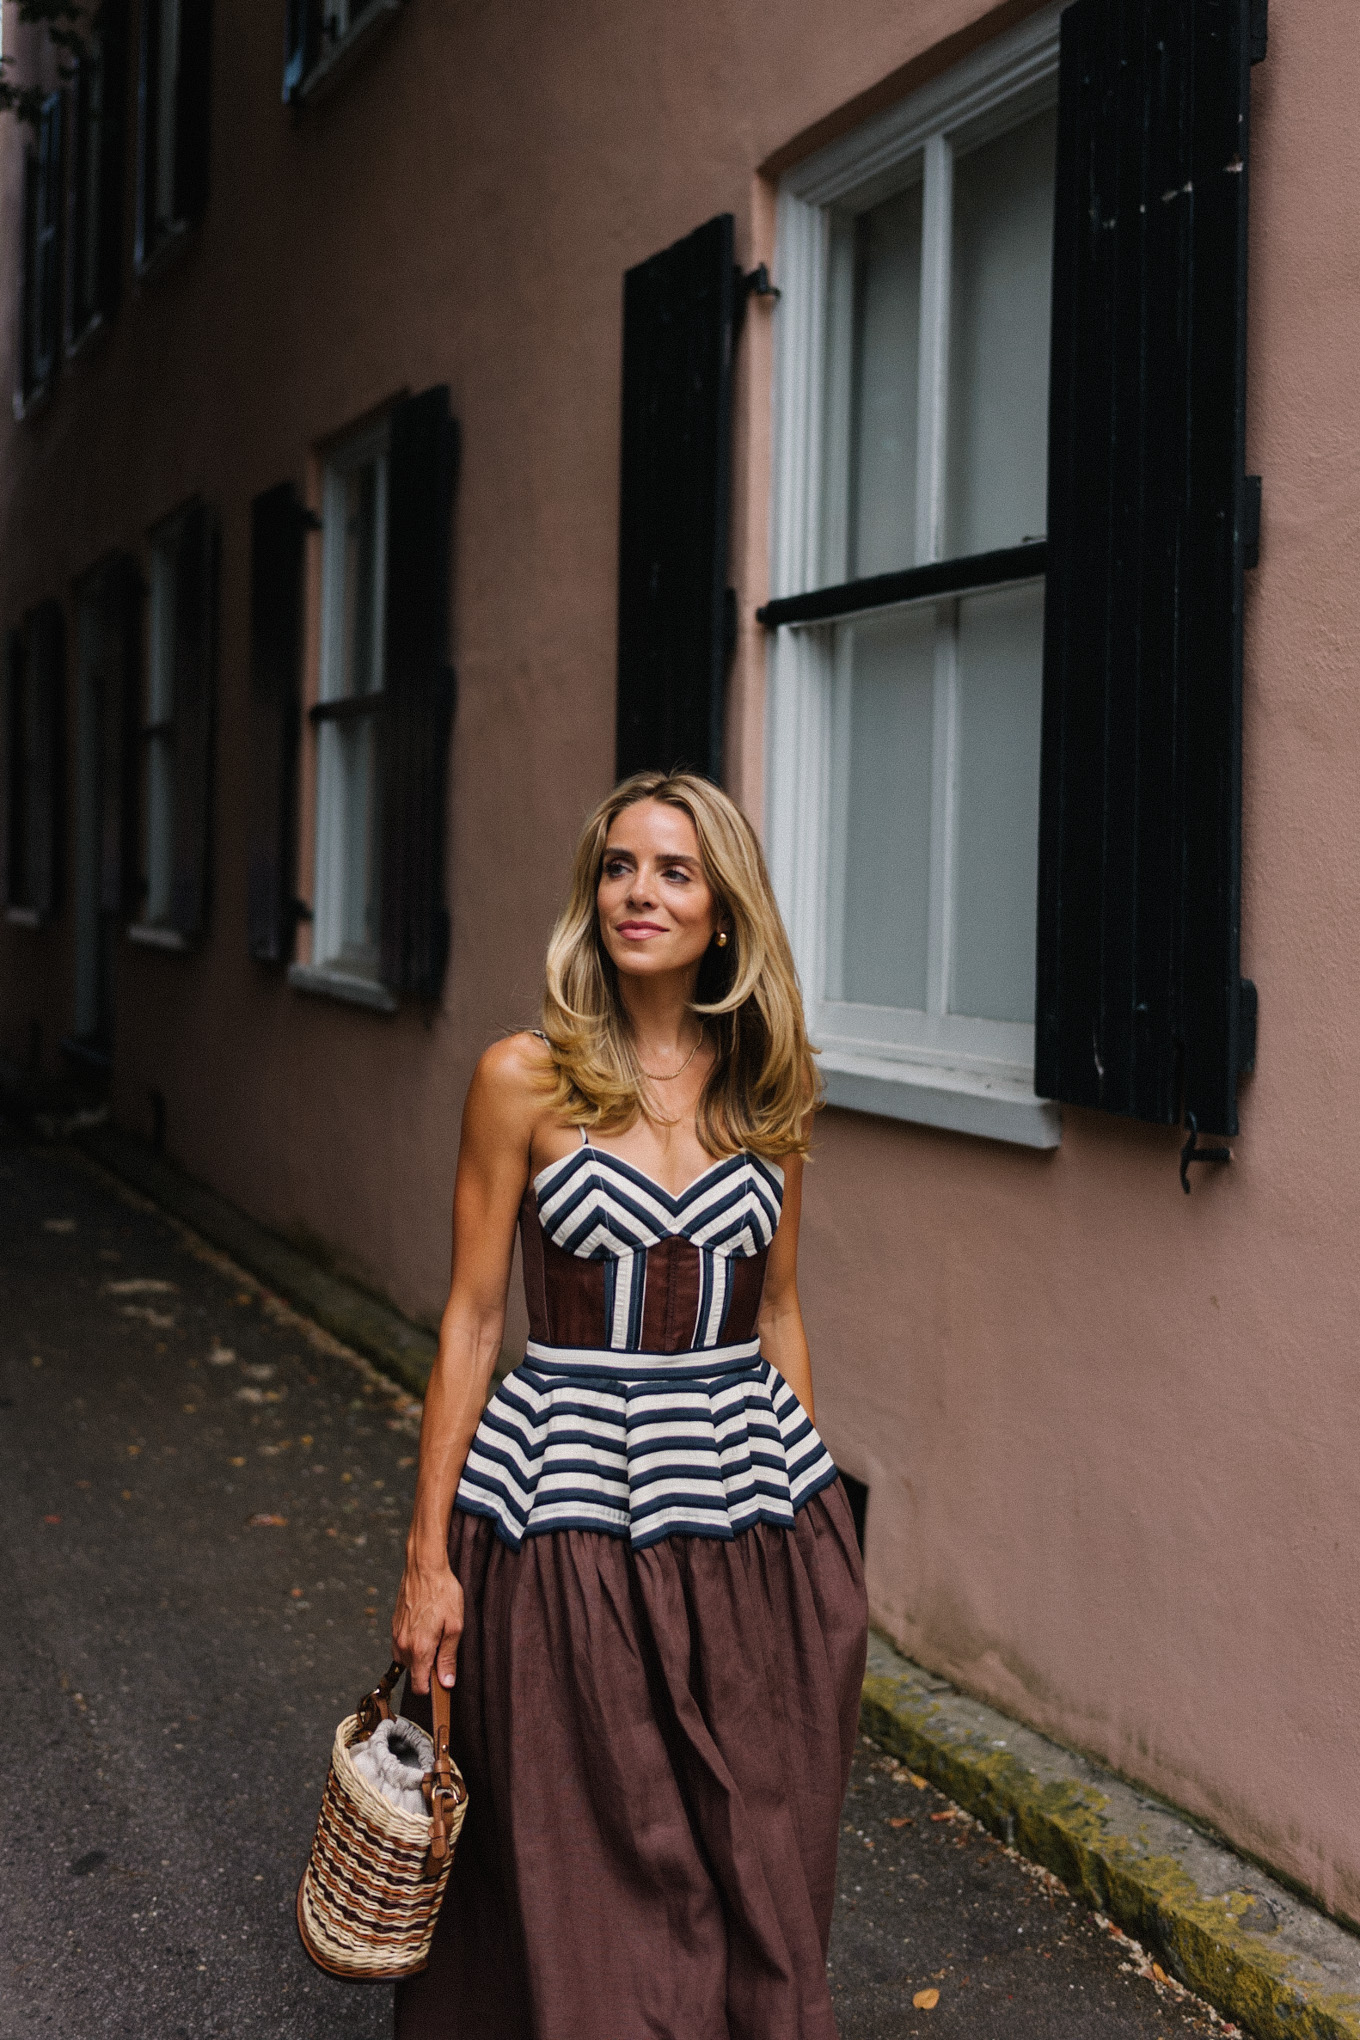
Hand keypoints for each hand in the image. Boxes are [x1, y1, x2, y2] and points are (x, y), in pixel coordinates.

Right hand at [392, 1551, 464, 1694]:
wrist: (423, 1567)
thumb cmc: (442, 1593)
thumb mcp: (454, 1625)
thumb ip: (448, 1657)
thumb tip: (446, 1683)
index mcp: (419, 1648)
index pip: (418, 1686)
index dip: (431, 1688)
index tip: (441, 1683)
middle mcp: (404, 1645)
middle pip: (414, 1673)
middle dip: (428, 1667)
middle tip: (443, 1647)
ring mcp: (396, 1635)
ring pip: (407, 1659)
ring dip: (419, 1655)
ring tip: (435, 1634)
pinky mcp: (394, 1626)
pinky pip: (402, 1645)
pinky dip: (413, 1643)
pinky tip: (425, 1626)